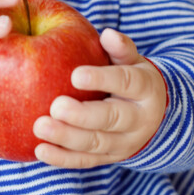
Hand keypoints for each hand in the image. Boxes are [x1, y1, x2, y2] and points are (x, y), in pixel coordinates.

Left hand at [32, 28, 166, 168]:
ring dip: (67, 138)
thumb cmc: (131, 77)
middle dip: (81, 115)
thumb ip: (120, 48)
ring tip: (40, 127)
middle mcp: (138, 119)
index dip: (102, 79)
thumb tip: (108, 34)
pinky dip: (63, 158)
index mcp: (145, 89)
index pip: (126, 82)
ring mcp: (124, 143)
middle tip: (55, 107)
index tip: (75, 75)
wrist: (153, 115)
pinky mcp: (109, 158)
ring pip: (96, 143)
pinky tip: (40, 149)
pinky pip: (86, 160)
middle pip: (110, 119)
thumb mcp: (132, 60)